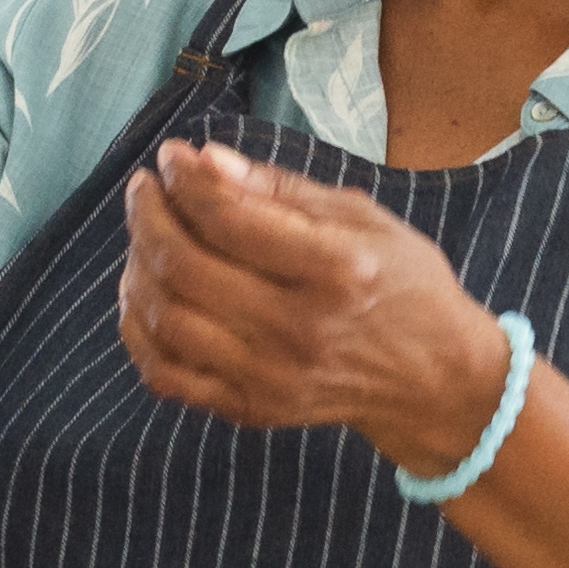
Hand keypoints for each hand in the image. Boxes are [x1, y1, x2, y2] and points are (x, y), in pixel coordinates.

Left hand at [120, 133, 521, 463]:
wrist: (431, 379)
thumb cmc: (402, 284)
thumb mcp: (362, 217)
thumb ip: (280, 189)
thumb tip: (204, 160)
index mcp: (336, 270)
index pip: (231, 219)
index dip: (186, 180)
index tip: (171, 157)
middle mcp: (300, 329)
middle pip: (185, 267)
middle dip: (148, 216)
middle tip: (145, 190)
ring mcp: (271, 378)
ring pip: (165, 319)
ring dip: (137, 268)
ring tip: (144, 237)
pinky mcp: (252, 410)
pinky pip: (166, 374)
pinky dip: (139, 331)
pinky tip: (145, 296)